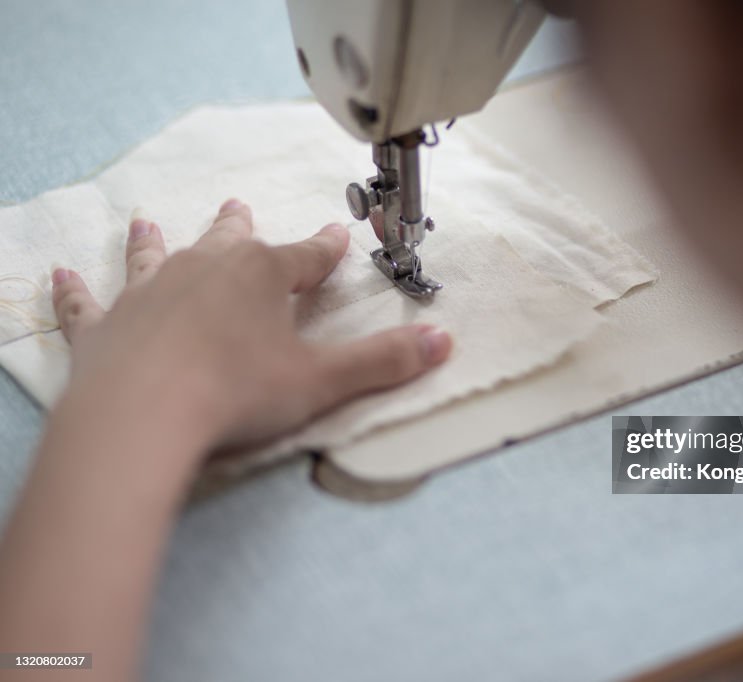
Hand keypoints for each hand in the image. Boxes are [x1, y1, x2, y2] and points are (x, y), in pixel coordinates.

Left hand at [49, 198, 451, 466]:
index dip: (326, 248)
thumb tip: (444, 342)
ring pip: (156, 257)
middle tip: (240, 206)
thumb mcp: (322, 381)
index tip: (337, 233)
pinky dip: (74, 291)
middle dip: (239, 226)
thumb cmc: (236, 393)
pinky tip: (60, 275)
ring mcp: (148, 293)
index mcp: (262, 277)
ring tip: (149, 221)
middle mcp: (204, 270)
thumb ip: (384, 362)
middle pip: (228, 242)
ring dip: (155, 241)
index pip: (306, 257)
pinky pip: (86, 304)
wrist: (143, 417)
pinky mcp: (102, 327)